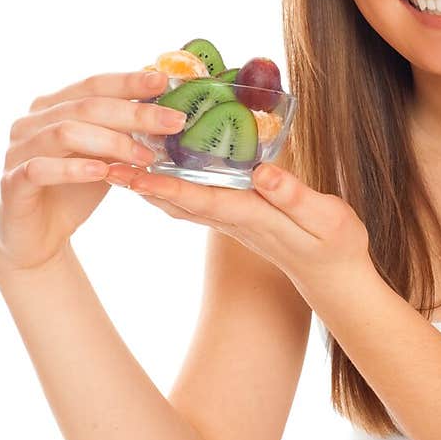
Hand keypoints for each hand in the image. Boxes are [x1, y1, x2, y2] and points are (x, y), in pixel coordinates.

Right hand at [0, 69, 187, 274]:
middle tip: (173, 122)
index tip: (164, 81)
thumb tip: (168, 112)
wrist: (37, 237)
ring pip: (65, 132)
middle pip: (86, 105)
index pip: (93, 84)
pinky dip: (74, 169)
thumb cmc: (73, 190)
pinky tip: (103, 172)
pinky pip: (41, 168)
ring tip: (145, 157)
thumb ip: (123, 133)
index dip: (129, 81)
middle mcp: (31, 121)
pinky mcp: (11, 182)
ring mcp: (18, 150)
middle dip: (134, 112)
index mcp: (53, 106)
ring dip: (112, 142)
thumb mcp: (104, 157)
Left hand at [104, 159, 372, 307]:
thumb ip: (294, 196)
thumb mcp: (326, 218)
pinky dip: (169, 185)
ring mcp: (232, 220)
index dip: (166, 185)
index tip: (133, 171)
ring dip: (148, 183)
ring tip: (118, 160)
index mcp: (252, 216)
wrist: (335, 280)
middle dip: (142, 181)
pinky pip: (193, 199)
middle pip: (177, 200)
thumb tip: (263, 173)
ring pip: (180, 200)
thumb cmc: (336, 247)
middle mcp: (233, 219)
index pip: (200, 199)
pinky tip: (157, 171)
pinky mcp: (236, 218)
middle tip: (104, 159)